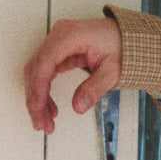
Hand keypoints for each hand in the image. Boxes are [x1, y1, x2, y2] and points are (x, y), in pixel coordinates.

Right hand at [23, 15, 122, 133]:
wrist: (125, 36)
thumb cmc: (119, 46)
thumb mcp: (112, 70)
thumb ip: (95, 87)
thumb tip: (78, 106)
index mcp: (70, 36)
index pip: (45, 62)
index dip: (38, 88)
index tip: (39, 108)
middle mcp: (58, 36)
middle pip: (35, 69)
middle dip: (35, 99)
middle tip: (41, 123)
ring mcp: (56, 43)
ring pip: (36, 73)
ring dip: (38, 99)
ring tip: (46, 122)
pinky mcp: (58, 52)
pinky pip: (44, 73)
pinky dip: (44, 93)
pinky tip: (51, 109)